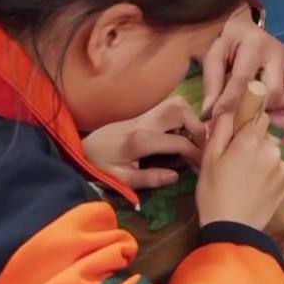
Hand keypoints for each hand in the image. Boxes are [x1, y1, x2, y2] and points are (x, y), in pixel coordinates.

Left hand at [81, 97, 203, 189]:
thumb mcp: (122, 180)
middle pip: (181, 111)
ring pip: (175, 103)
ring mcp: (143, 114)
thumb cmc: (100, 167)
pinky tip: (181, 132)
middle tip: (203, 145)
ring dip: (190, 117)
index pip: (180, 142)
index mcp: (141, 140)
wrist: (80, 150)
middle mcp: (144, 122)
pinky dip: (181, 115)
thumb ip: (149, 178)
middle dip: (198, 127)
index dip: (197, 154)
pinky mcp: (142, 114)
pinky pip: (168, 106)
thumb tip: (175, 176)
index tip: (203, 165)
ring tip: (194, 136)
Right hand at [196, 111, 283, 228]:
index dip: (248, 123)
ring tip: (245, 178)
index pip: (259, 116)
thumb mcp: (209, 157)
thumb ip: (221, 129)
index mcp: (252, 140)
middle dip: (254, 144)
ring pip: (272, 154)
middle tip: (236, 162)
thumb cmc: (213, 191)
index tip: (238, 135)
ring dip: (262, 160)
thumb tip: (231, 113)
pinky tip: (255, 189)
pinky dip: (268, 176)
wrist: (231, 229)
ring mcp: (282, 169)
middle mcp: (272, 150)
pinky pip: (277, 172)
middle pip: (266, 137)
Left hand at [202, 5, 283, 118]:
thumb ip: (212, 82)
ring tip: (253, 107)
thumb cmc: (227, 42)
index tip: (218, 118)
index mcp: (253, 44)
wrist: (243, 27)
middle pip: (270, 90)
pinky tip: (273, 102)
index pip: (243, 79)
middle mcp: (276, 52)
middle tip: (236, 114)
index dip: (230, 102)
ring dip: (269, 106)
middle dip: (252, 106)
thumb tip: (211, 112)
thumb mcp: (214, 55)